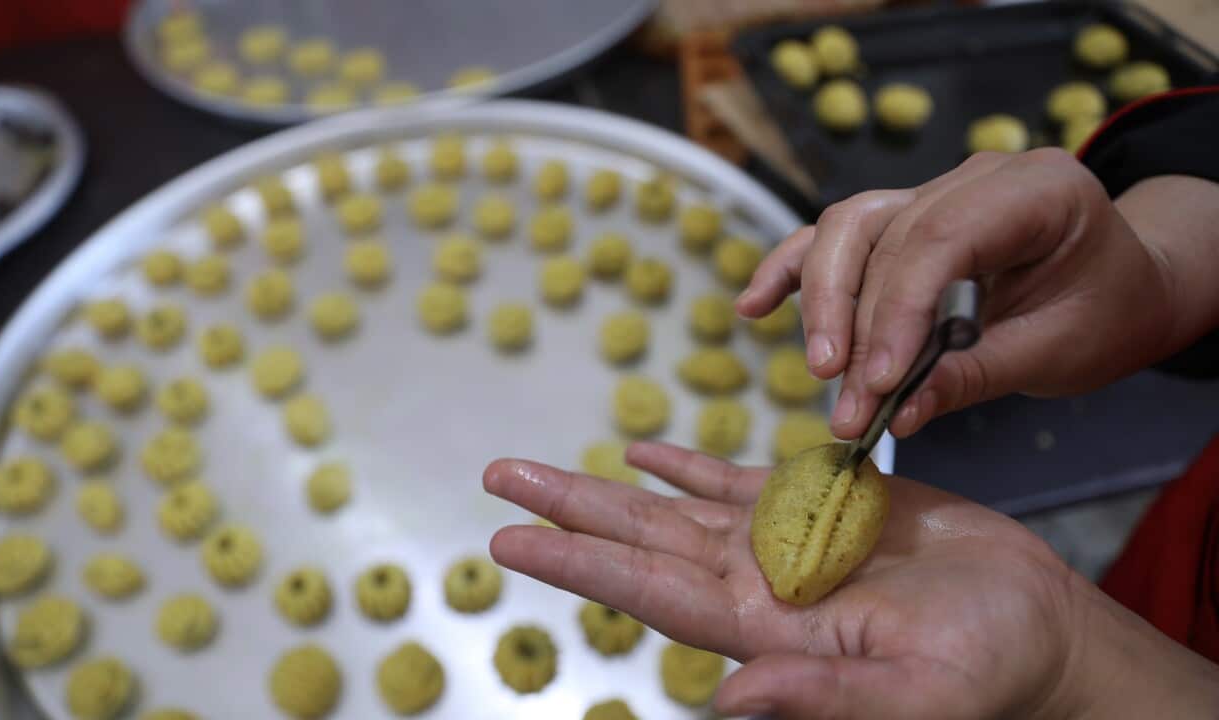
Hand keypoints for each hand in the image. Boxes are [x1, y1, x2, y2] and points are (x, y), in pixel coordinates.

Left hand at [484, 443, 1218, 717]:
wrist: (1035, 627)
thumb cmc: (988, 671)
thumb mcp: (911, 695)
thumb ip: (820, 698)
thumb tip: (727, 704)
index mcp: (765, 628)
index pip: (647, 592)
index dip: (577, 564)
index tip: (511, 540)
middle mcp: (757, 583)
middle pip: (639, 539)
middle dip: (566, 509)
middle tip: (498, 480)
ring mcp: (782, 544)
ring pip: (672, 506)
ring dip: (605, 483)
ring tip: (539, 465)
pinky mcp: (821, 506)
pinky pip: (735, 482)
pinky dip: (686, 465)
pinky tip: (643, 450)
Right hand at [734, 149, 1212, 439]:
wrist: (1126, 284)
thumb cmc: (1107, 312)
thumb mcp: (1058, 352)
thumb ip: (973, 377)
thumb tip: (893, 413)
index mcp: (1036, 190)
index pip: (941, 239)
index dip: (896, 311)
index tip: (874, 383)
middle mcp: (976, 176)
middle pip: (881, 231)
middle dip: (851, 320)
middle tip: (840, 395)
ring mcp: (934, 190)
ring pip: (848, 227)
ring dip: (819, 300)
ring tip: (817, 368)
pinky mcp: (904, 216)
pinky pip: (838, 236)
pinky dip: (795, 269)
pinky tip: (756, 304)